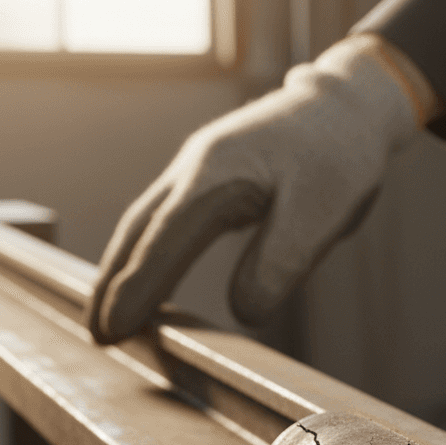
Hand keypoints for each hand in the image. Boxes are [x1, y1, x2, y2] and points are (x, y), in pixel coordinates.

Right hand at [87, 35, 427, 342]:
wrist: (348, 107)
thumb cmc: (339, 158)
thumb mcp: (323, 213)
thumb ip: (281, 261)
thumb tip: (244, 312)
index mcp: (216, 175)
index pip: (165, 241)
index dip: (138, 288)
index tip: (114, 330)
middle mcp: (195, 168)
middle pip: (138, 231)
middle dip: (114, 284)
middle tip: (97, 337)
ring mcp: (199, 168)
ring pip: (146, 223)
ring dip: (124, 268)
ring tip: (110, 315)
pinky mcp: (211, 177)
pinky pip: (166, 218)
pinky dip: (148, 251)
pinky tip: (145, 275)